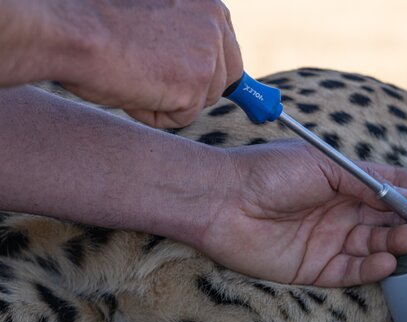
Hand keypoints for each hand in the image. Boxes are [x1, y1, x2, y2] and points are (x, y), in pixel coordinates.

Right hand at [55, 0, 242, 127]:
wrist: (72, 31)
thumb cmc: (97, 22)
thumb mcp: (155, 19)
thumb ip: (184, 36)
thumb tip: (201, 68)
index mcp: (206, 3)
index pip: (226, 50)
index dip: (207, 69)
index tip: (199, 79)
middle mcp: (215, 23)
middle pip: (225, 79)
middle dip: (195, 90)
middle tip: (158, 84)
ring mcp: (209, 54)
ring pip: (202, 100)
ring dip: (168, 99)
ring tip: (133, 75)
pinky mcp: (197, 84)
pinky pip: (182, 117)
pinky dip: (154, 113)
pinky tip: (132, 90)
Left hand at [199, 140, 406, 286]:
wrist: (221, 201)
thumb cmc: (268, 172)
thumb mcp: (324, 164)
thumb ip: (366, 180)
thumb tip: (405, 191)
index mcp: (345, 183)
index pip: (388, 190)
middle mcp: (341, 212)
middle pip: (385, 222)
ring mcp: (329, 242)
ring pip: (373, 248)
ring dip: (394, 245)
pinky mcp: (315, 269)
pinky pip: (351, 273)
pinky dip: (371, 269)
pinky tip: (386, 261)